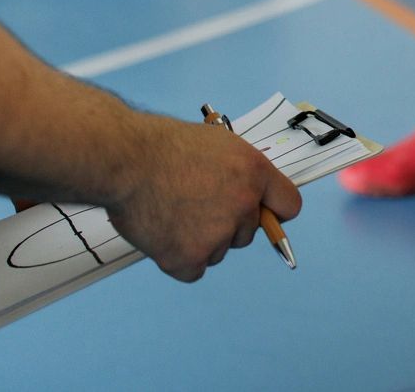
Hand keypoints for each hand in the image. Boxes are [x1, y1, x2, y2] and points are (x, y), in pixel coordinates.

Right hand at [107, 118, 301, 281]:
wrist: (126, 159)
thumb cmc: (162, 146)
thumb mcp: (216, 144)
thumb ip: (238, 173)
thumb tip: (248, 196)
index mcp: (255, 171)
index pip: (289, 204)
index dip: (274, 211)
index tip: (264, 216)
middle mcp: (244, 204)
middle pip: (247, 233)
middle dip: (226, 225)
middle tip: (193, 204)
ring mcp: (218, 234)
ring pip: (218, 251)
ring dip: (199, 241)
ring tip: (170, 211)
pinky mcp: (190, 258)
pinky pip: (194, 270)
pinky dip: (179, 259)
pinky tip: (163, 234)